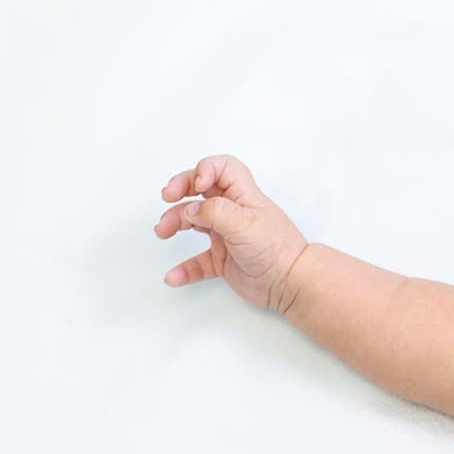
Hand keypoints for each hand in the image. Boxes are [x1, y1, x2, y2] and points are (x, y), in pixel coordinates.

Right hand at [153, 154, 308, 310]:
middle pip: (200, 190)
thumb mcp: (245, 224)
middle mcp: (233, 212)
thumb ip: (214, 212)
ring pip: (193, 222)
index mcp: (243, 196)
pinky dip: (184, 268)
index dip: (205, 169)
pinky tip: (174, 276)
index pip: (222, 169)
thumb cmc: (277, 249)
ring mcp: (226, 235)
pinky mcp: (223, 260)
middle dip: (180, 189)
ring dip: (175, 223)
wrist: (291, 284)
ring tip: (163, 232)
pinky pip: (197, 261)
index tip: (196, 185)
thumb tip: (190, 209)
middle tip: (167, 196)